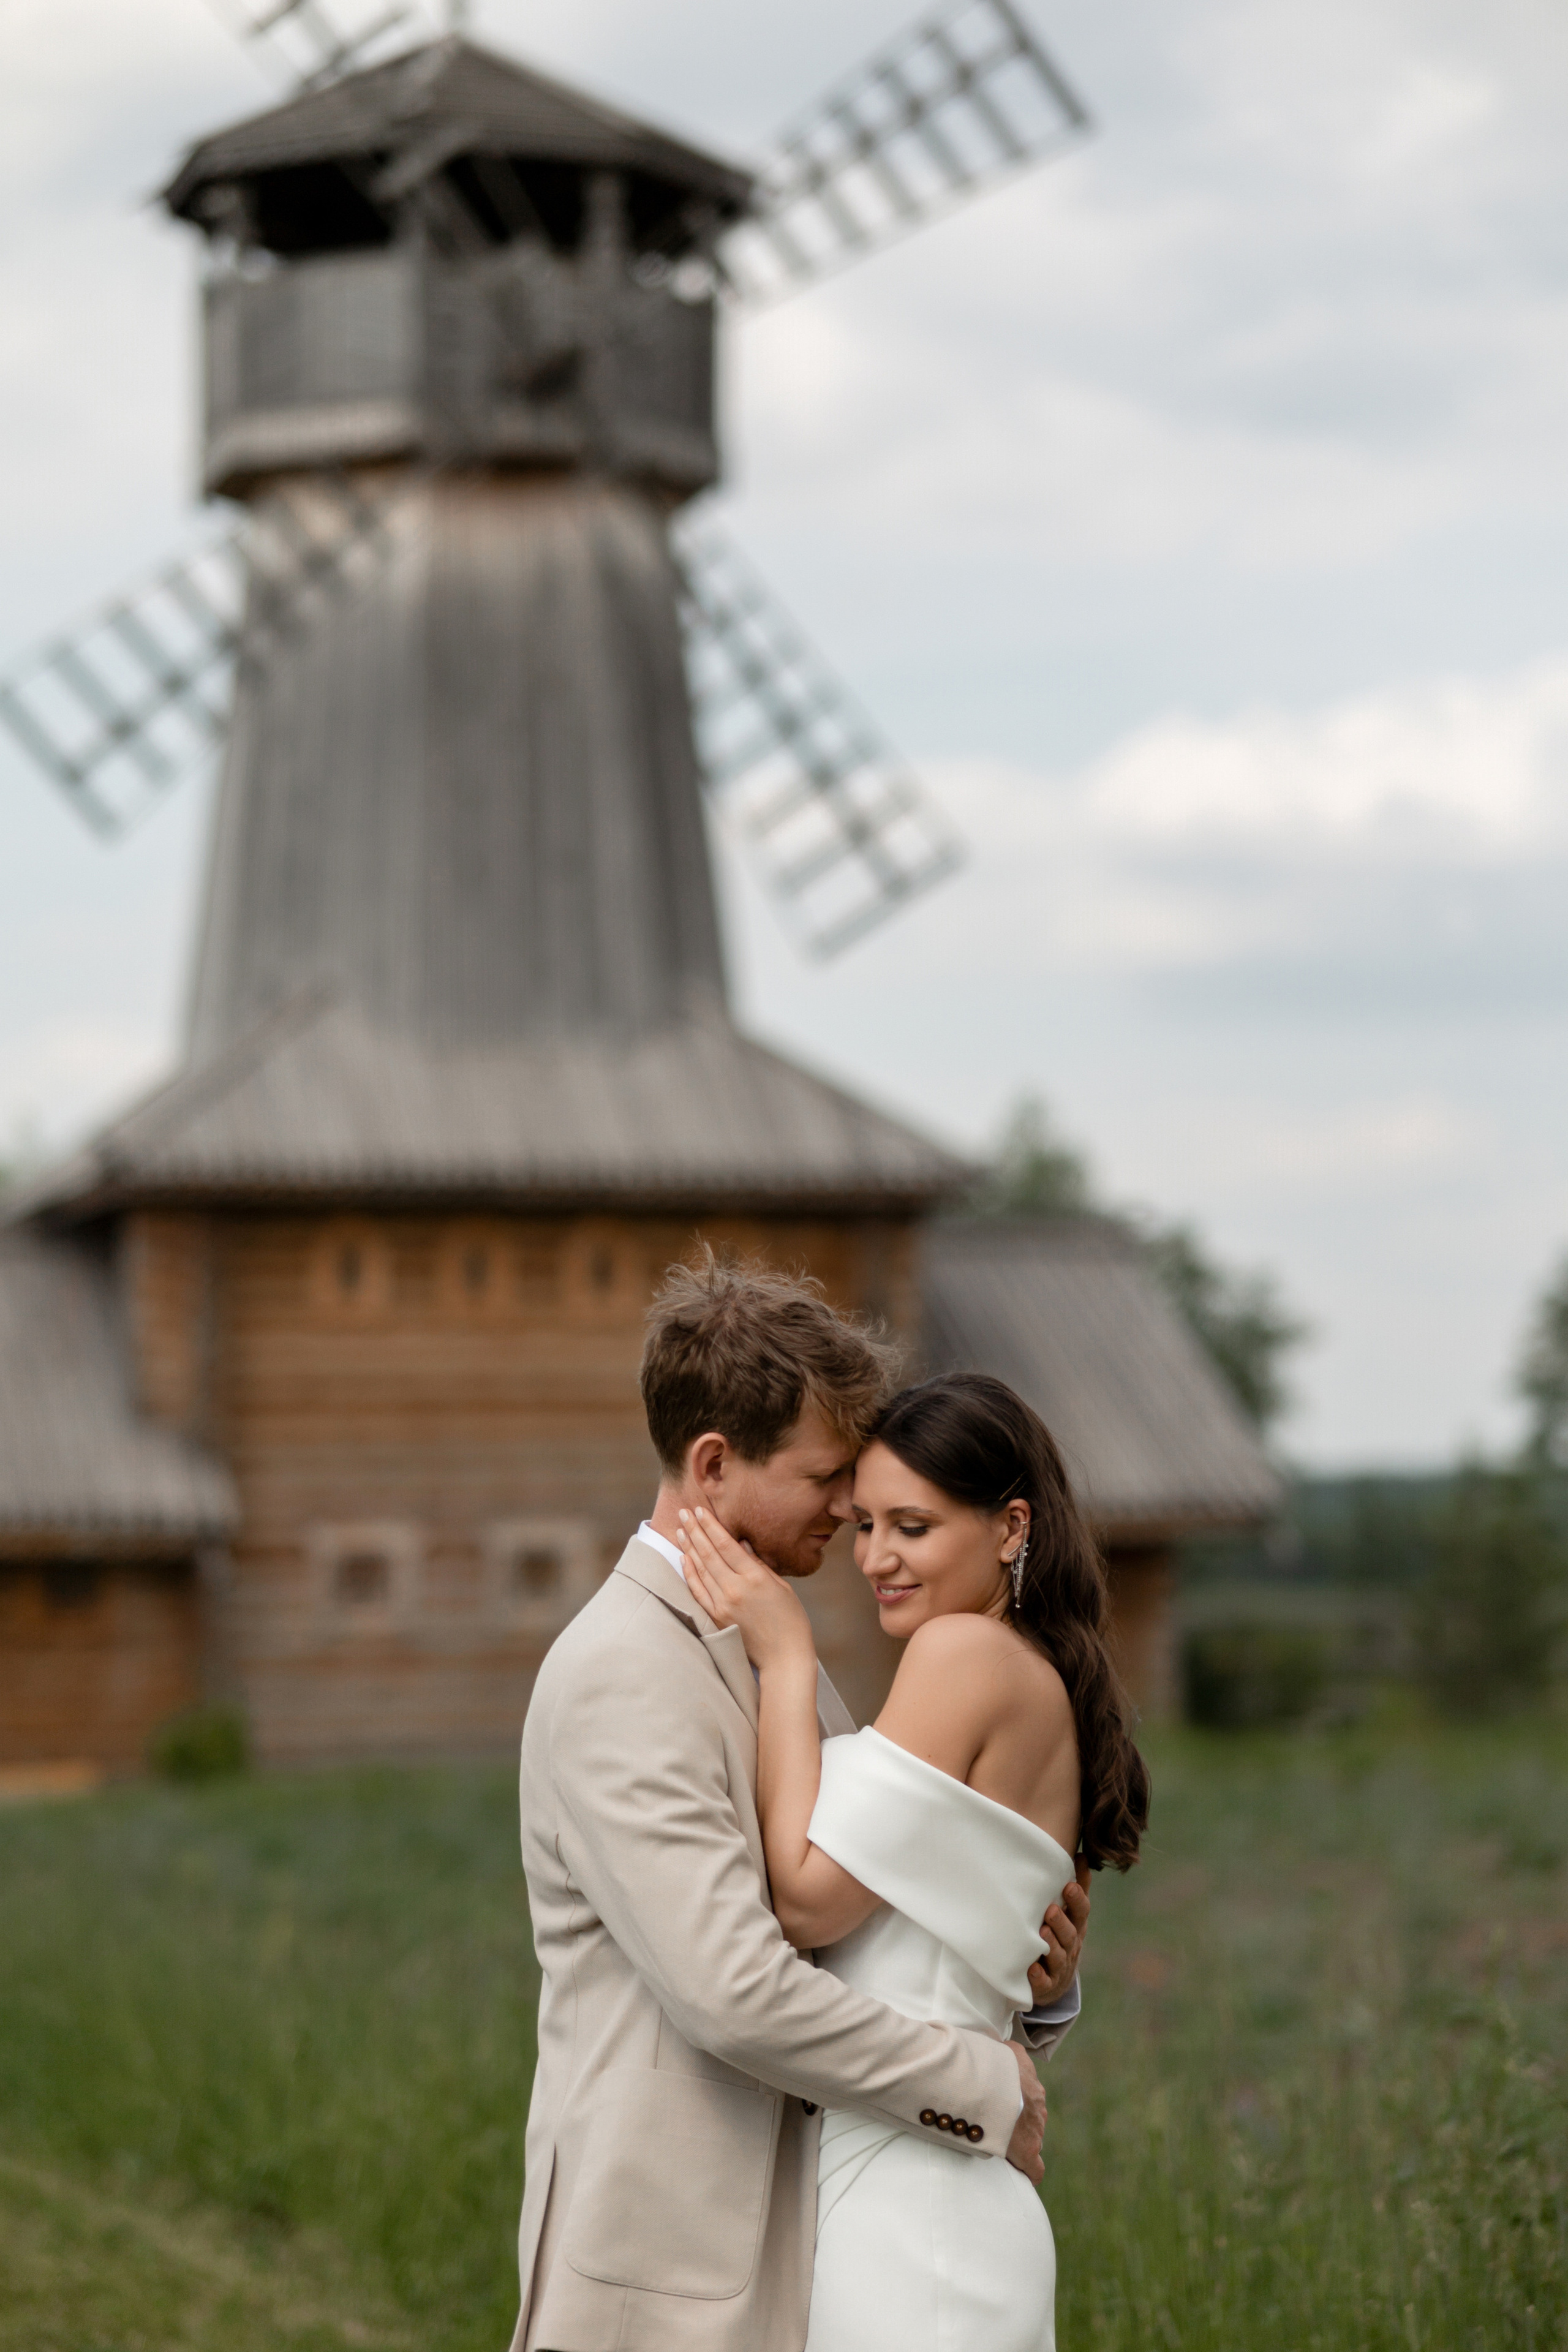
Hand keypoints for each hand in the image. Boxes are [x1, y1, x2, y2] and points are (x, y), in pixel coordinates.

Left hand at [677, 1508, 816, 1673]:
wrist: (783, 1657)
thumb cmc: (789, 1619)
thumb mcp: (780, 1586)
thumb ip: (757, 1564)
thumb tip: (740, 1543)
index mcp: (755, 1578)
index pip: (726, 1545)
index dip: (711, 1526)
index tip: (700, 1511)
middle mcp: (735, 1589)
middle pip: (709, 1554)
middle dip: (695, 1531)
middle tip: (684, 1513)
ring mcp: (723, 1605)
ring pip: (700, 1570)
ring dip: (688, 1548)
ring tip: (680, 1530)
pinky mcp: (716, 1618)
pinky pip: (698, 1591)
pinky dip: (689, 1574)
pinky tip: (684, 1559)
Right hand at [1003, 2042, 1046, 2183]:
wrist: (990, 2085)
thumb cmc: (988, 2063)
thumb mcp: (997, 2047)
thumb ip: (1000, 2050)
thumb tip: (995, 2047)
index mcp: (1029, 2078)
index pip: (1027, 2090)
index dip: (1013, 2097)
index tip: (1000, 2102)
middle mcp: (1037, 2103)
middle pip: (1031, 2114)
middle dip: (1018, 2119)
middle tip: (996, 2122)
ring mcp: (1035, 2128)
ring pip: (1033, 2136)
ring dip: (1019, 2140)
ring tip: (1000, 2144)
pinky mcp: (1028, 2151)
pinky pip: (1034, 2167)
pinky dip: (1029, 2171)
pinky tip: (1023, 2175)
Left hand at [1025, 1860, 1090, 2009]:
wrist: (1055, 1980)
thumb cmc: (1061, 1935)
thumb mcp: (1070, 1912)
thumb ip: (1076, 1886)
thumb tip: (1082, 1854)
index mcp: (1076, 1925)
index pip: (1080, 1912)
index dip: (1076, 1900)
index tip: (1069, 1886)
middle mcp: (1071, 1945)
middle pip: (1070, 1934)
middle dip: (1061, 1922)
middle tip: (1050, 1910)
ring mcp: (1060, 1966)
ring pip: (1059, 1956)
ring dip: (1051, 1945)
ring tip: (1042, 1934)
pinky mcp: (1047, 1984)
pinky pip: (1044, 1982)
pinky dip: (1039, 1976)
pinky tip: (1033, 1968)